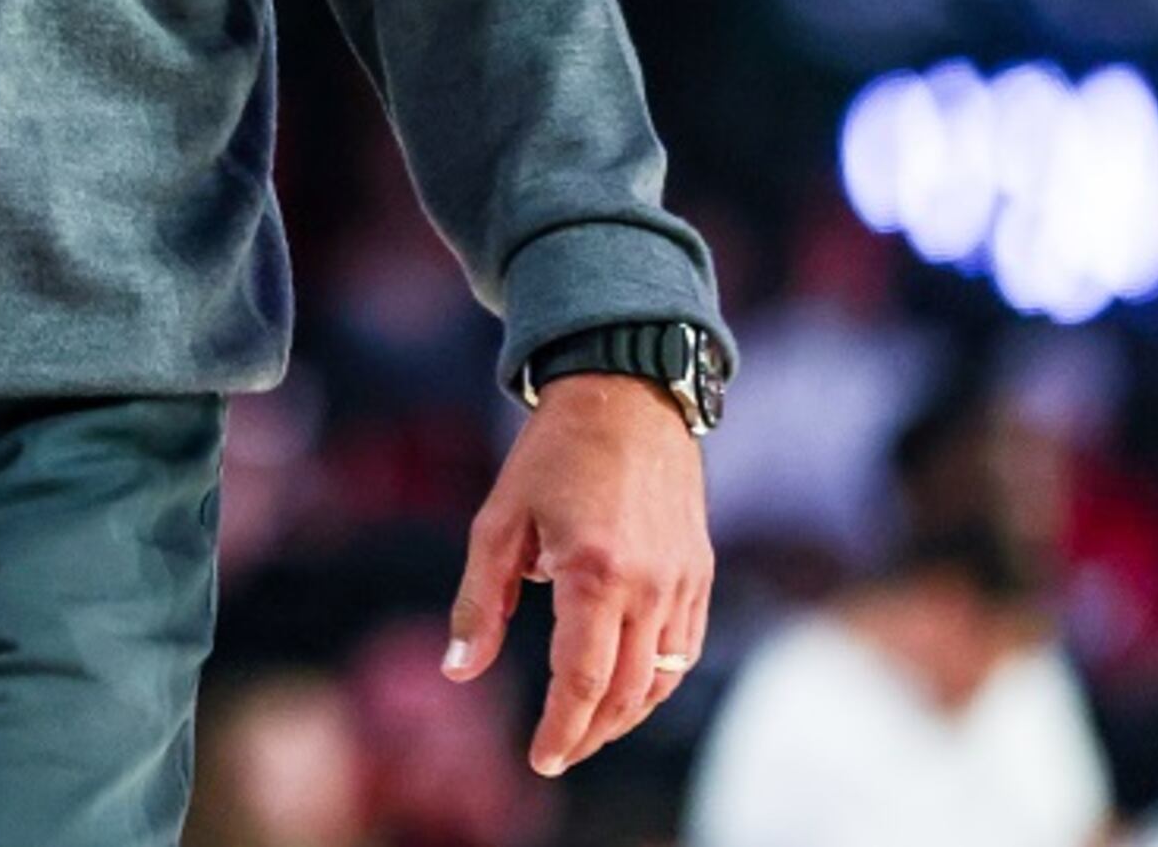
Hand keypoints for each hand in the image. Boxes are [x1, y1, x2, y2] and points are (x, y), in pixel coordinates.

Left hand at [444, 371, 711, 779]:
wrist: (626, 396)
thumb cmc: (552, 455)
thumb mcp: (498, 522)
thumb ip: (477, 603)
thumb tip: (458, 672)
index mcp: (593, 571)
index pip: (582, 679)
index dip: (562, 729)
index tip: (541, 761)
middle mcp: (648, 584)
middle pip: (627, 692)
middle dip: (590, 734)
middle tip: (558, 754)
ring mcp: (681, 581)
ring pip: (662, 679)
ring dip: (625, 716)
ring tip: (587, 730)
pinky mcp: (699, 572)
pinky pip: (684, 649)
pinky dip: (657, 681)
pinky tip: (627, 688)